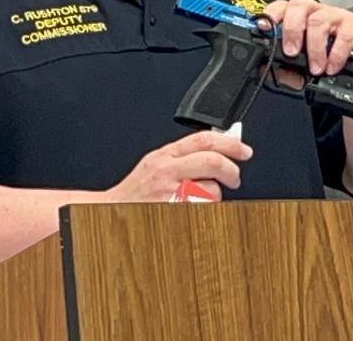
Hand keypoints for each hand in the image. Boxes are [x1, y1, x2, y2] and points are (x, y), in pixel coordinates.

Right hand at [106, 131, 252, 201]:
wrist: (109, 212)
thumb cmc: (135, 193)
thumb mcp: (155, 165)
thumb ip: (182, 157)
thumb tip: (216, 152)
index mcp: (165, 155)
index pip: (203, 139)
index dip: (229, 143)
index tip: (244, 150)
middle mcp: (167, 169)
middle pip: (212, 160)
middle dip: (231, 170)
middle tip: (235, 178)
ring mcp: (170, 191)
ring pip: (211, 189)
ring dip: (215, 196)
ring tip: (204, 200)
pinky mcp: (173, 210)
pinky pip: (202, 209)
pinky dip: (204, 210)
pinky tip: (194, 210)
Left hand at [261, 0, 352, 83]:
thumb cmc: (333, 65)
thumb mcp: (306, 71)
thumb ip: (287, 69)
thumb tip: (266, 69)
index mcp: (302, 19)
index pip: (282, 6)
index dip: (271, 14)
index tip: (263, 29)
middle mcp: (318, 12)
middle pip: (299, 5)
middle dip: (292, 29)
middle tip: (291, 52)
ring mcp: (339, 16)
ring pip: (320, 20)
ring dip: (314, 47)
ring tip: (316, 69)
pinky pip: (346, 34)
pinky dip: (337, 53)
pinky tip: (333, 67)